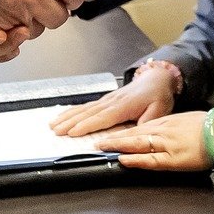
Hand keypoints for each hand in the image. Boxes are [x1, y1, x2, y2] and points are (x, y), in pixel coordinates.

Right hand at [52, 66, 176, 135]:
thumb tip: (135, 135)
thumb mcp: (159, 111)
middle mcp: (112, 102)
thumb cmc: (158, 95)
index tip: (73, 132)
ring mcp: (107, 100)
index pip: (102, 118)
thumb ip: (146, 123)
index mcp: (124, 106)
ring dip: (68, 117)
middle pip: (88, 113)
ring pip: (84, 109)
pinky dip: (73, 111)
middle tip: (56, 131)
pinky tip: (64, 115)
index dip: (87, 125)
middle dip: (71, 122)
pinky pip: (86, 106)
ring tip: (54, 124)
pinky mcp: (105, 100)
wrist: (157, 78)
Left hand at [92, 110, 213, 170]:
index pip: (139, 126)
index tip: (108, 133)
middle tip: (97, 140)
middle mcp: (163, 130)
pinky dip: (135, 159)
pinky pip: (150, 159)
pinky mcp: (173, 158)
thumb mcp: (186, 120)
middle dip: (114, 137)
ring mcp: (166, 144)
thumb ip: (171, 125)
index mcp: (167, 122)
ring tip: (102, 148)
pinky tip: (123, 159)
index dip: (122, 130)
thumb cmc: (209, 127)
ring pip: (137, 144)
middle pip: (133, 134)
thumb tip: (159, 131)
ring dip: (118, 146)